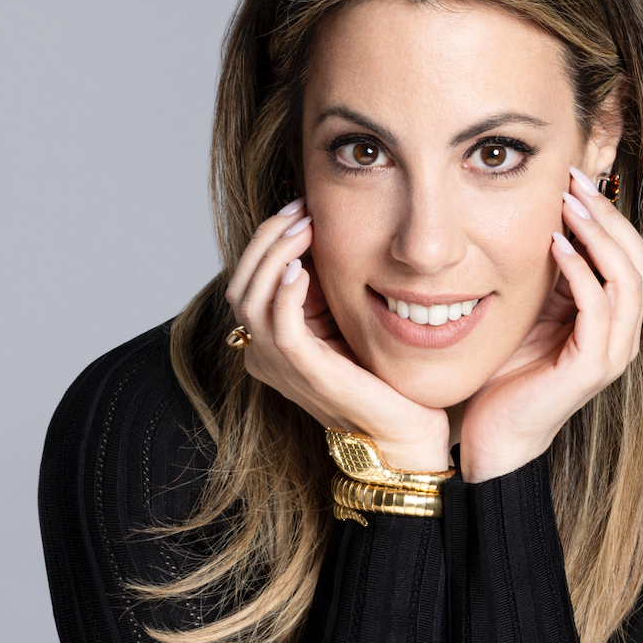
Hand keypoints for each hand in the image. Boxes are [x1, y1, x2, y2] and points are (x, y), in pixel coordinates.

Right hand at [225, 203, 451, 471]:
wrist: (401, 435)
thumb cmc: (380, 380)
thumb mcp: (344, 322)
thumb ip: (324, 289)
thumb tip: (319, 233)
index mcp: (270, 341)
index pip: (249, 279)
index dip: (269, 238)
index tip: (300, 207)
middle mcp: (262, 354)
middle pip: (241, 283)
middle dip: (268, 238)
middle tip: (299, 209)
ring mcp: (278, 365)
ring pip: (250, 298)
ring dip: (274, 254)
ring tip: (303, 227)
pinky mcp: (303, 372)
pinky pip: (278, 326)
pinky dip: (283, 291)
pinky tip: (299, 268)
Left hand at [457, 170, 642, 481]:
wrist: (494, 438)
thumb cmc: (507, 375)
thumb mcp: (529, 311)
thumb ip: (546, 275)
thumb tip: (543, 216)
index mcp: (612, 320)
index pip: (630, 254)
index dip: (608, 214)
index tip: (574, 178)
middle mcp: (622, 335)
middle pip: (639, 259)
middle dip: (607, 215)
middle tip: (574, 181)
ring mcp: (612, 353)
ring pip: (627, 278)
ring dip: (597, 235)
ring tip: (567, 204)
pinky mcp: (591, 368)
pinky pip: (598, 308)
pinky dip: (580, 271)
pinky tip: (555, 245)